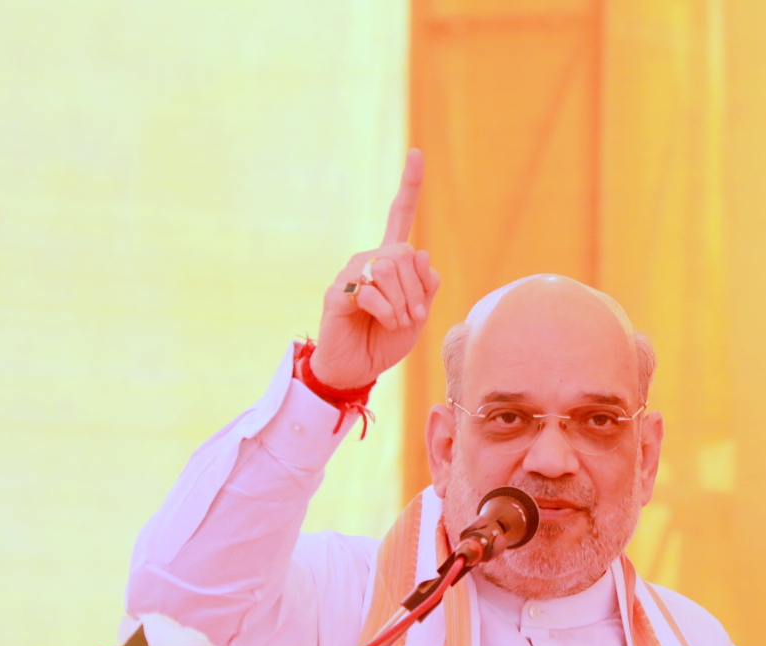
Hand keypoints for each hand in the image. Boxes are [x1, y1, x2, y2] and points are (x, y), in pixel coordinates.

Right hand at [310, 148, 441, 389]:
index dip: (409, 186)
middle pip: (405, 253)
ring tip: (398, 323)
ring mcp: (352, 274)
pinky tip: (383, 323)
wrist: (356, 370)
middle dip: (417, 290)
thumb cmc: (385, 341)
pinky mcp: (339, 293)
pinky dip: (387, 311)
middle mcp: (370, 259)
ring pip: (390, 268)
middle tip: (414, 317)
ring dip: (403, 303)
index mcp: (391, 260)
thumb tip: (421, 253)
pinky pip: (372, 291)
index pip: (400, 215)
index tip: (416, 154)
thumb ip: (426, 285)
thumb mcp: (418, 314)